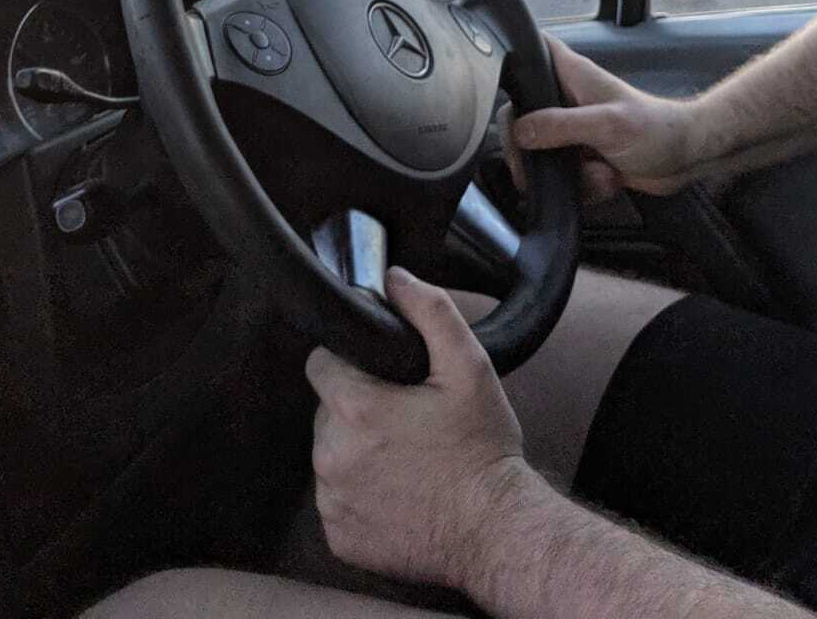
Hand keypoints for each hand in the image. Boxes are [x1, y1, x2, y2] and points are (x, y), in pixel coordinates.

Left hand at [306, 267, 535, 588]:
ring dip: (356, 450)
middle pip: (326, 411)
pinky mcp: (340, 538)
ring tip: (403, 455)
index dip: (348, 362)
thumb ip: (429, 310)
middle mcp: (332, 456)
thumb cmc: (482, 447)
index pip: (320, 364)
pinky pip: (337, 500)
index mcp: (356, 409)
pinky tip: (397, 491)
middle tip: (403, 416)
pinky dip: (359, 494)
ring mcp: (333, 502)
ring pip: (330, 456)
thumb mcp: (469, 365)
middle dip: (356, 407)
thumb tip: (393, 278)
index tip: (379, 374)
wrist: (495, 529)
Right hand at [505, 36, 699, 202]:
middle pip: (523, 115)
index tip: (499, 87)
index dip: (512, 60)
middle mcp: (569, 100)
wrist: (688, 159)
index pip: (533, 49)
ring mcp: (576, 131)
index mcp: (573, 76)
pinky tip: (606, 182)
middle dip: (529, 150)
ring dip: (564, 175)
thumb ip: (561, 126)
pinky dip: (583, 187)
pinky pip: (565, 176)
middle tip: (535, 170)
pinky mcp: (585, 158)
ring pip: (542, 153)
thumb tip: (520, 132)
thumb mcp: (607, 124)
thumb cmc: (657, 129)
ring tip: (597, 174)